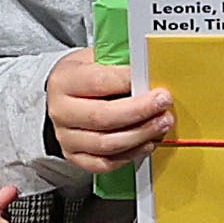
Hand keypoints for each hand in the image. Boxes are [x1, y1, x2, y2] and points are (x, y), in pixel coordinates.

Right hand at [47, 49, 172, 168]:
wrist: (64, 97)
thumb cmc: (85, 76)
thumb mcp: (96, 59)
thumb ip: (119, 65)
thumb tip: (149, 71)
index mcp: (64, 80)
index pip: (98, 82)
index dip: (128, 82)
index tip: (151, 82)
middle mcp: (61, 110)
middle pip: (103, 116)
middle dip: (139, 111)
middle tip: (163, 104)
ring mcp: (66, 136)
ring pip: (106, 143)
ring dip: (140, 134)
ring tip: (161, 124)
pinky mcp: (74, 156)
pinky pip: (104, 163)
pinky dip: (130, 155)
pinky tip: (146, 143)